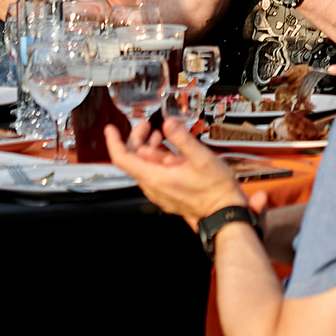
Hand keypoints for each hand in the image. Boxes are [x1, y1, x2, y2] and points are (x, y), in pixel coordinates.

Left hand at [104, 118, 254, 227]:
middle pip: (133, 161)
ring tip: (160, 135)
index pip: (123, 159)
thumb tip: (169, 123)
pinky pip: (154, 175)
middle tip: (145, 125)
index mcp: (155, 178)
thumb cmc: (214, 189)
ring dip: (148, 149)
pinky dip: (157, 160)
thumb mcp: (201, 157)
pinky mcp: (167, 195)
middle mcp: (153, 187)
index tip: (111, 130)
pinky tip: (169, 152)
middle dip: (136, 139)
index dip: (114, 142)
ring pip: (144, 167)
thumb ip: (182, 139)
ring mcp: (159, 193)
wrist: (224, 212)